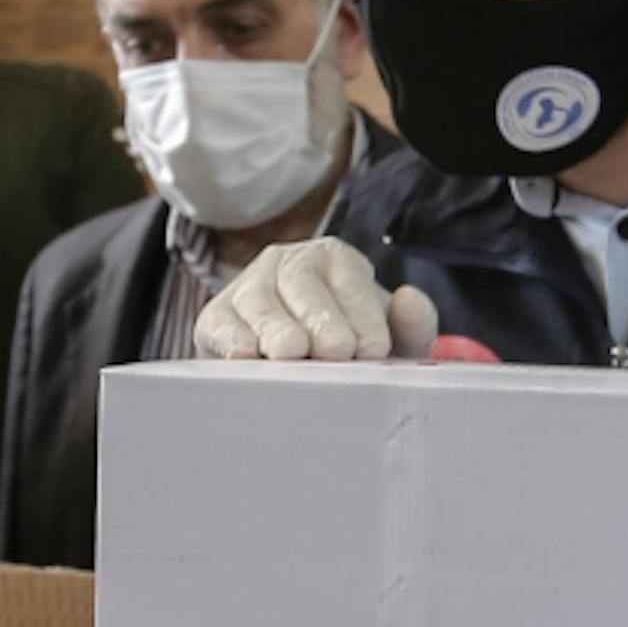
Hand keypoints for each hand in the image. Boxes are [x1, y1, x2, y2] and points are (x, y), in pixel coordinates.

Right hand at [194, 237, 435, 361]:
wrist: (298, 367)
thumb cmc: (350, 350)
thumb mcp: (388, 339)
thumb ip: (411, 324)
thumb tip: (411, 300)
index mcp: (334, 259)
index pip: (349, 280)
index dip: (363, 314)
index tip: (374, 349)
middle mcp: (288, 263)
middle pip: (301, 284)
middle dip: (320, 318)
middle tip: (336, 350)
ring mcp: (248, 286)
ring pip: (259, 301)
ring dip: (275, 328)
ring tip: (290, 352)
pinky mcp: (216, 316)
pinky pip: (221, 322)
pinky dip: (231, 339)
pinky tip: (245, 356)